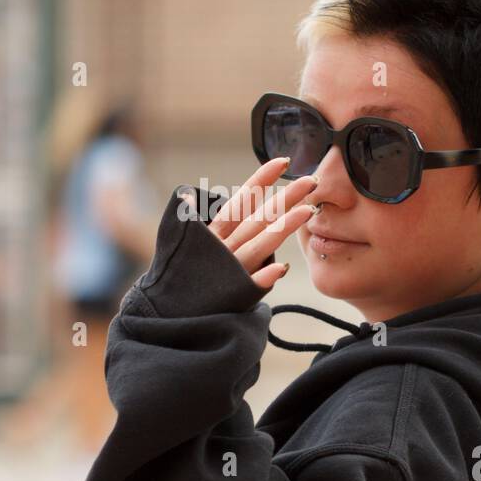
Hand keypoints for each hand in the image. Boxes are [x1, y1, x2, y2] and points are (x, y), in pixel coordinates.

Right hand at [182, 157, 319, 289]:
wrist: (168, 317)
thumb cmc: (180, 279)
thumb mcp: (181, 247)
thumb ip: (192, 223)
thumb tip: (186, 195)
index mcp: (212, 235)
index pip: (240, 202)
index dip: (260, 181)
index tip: (283, 162)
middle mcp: (221, 248)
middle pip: (257, 219)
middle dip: (285, 198)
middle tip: (312, 180)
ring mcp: (228, 271)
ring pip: (259, 245)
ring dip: (283, 228)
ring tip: (309, 212)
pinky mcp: (233, 296)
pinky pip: (250, 285)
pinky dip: (263, 277)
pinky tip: (281, 268)